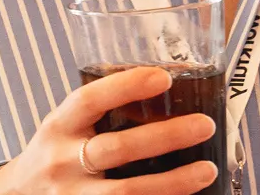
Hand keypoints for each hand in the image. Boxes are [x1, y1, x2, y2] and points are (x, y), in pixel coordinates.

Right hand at [0, 66, 216, 194]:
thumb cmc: (52, 154)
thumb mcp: (63, 127)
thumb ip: (96, 113)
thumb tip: (159, 89)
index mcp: (57, 126)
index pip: (90, 100)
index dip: (126, 86)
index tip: (163, 77)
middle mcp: (62, 161)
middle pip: (117, 148)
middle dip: (165, 136)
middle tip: (204, 125)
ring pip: (129, 192)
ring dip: (174, 182)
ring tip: (207, 169)